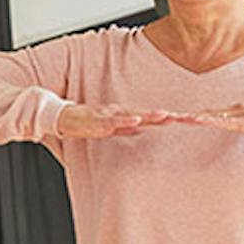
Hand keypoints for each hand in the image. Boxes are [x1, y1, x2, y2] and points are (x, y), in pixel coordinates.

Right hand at [57, 104, 172, 137]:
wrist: (61, 117)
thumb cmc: (87, 122)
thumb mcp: (110, 128)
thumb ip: (125, 128)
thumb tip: (141, 130)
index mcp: (123, 116)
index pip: (148, 118)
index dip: (164, 119)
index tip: (182, 120)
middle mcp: (118, 113)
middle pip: (144, 115)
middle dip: (161, 116)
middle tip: (179, 117)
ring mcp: (108, 115)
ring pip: (130, 115)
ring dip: (146, 116)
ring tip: (162, 116)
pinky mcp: (95, 119)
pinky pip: (110, 121)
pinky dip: (122, 121)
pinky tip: (133, 122)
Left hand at [175, 103, 243, 138]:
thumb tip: (243, 129)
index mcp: (241, 110)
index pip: (213, 113)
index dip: (197, 116)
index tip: (180, 118)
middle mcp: (238, 109)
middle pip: (208, 112)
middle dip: (189, 116)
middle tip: (169, 117)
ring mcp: (242, 114)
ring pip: (212, 115)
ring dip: (195, 117)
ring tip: (177, 118)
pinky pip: (225, 122)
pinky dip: (211, 121)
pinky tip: (200, 121)